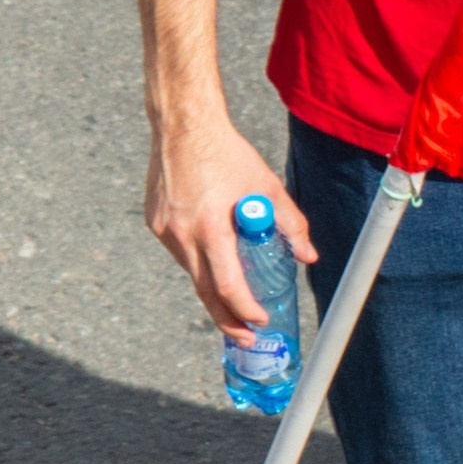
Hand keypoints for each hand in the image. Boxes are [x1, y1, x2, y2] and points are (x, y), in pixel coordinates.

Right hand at [145, 116, 314, 342]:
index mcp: (210, 227)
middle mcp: (181, 233)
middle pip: (205, 291)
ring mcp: (163, 229)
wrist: (183, 126)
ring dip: (213, 290)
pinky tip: (215, 263)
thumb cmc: (229, 155)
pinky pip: (181, 253)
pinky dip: (200, 263)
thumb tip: (307, 257)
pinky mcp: (155, 222)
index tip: (260, 322)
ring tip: (235, 307)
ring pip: (192, 273)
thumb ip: (291, 225)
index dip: (245, 310)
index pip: (227, 285)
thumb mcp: (267, 188)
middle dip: (226, 319)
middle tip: (246, 338)